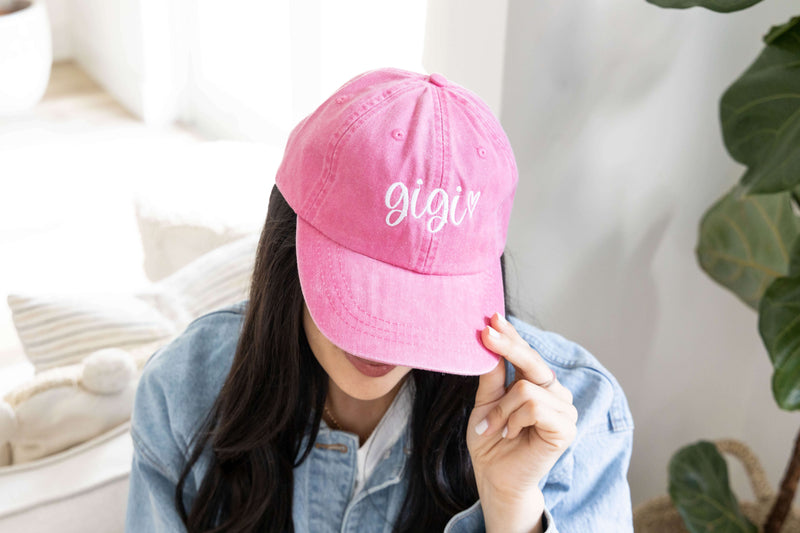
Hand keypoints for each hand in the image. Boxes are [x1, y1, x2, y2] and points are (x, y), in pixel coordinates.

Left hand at [467, 312, 577, 525]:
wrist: (494, 477)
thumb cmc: (490, 440)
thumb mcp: (485, 402)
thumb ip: (492, 374)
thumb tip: (489, 337)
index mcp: (538, 384)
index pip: (525, 353)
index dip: (510, 335)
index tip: (492, 318)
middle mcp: (555, 392)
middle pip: (531, 360)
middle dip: (506, 345)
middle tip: (484, 333)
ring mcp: (564, 409)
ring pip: (526, 387)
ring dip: (502, 409)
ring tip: (494, 428)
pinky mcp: (566, 427)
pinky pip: (534, 406)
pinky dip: (513, 419)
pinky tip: (510, 434)